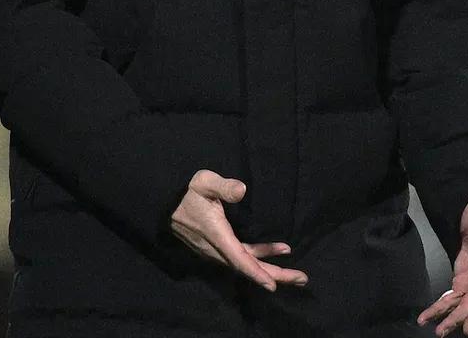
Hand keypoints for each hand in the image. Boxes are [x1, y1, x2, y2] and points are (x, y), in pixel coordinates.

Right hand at [169, 170, 308, 292]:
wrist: (165, 204)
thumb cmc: (187, 192)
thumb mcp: (203, 182)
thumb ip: (223, 186)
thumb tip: (242, 190)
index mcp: (217, 234)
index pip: (239, 258)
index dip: (256, 272)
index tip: (272, 285)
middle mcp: (218, 248)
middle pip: (249, 268)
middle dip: (275, 275)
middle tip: (302, 279)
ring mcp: (219, 249)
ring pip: (248, 264)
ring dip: (272, 269)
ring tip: (296, 273)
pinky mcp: (220, 246)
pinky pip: (243, 256)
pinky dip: (261, 256)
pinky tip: (279, 250)